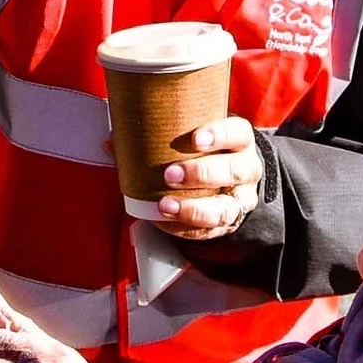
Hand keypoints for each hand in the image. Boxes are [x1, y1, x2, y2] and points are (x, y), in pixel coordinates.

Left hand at [151, 115, 262, 240]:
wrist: (223, 174)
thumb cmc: (200, 149)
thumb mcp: (191, 132)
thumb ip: (161, 131)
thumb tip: (115, 139)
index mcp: (240, 140)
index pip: (237, 133)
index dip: (219, 135)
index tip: (195, 138)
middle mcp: (246, 169)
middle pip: (235, 172)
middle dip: (201, 174)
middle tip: (170, 174)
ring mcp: (241, 199)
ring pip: (227, 208)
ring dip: (194, 208)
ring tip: (165, 205)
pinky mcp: (229, 223)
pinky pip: (211, 231)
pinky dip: (185, 228)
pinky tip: (164, 220)